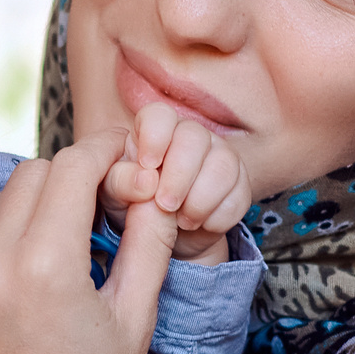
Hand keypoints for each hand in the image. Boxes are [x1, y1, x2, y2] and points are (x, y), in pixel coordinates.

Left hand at [0, 132, 174, 353]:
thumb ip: (147, 242)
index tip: (118, 163)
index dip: (101, 156)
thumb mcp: (134, 323)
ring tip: (56, 251)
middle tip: (95, 207)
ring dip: (26, 213)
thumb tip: (154, 186)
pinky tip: (16, 285)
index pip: (69, 167)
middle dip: (66, 182)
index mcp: (45, 267)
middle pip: (27, 177)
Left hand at [101, 103, 251, 263]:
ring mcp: (218, 157)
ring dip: (201, 198)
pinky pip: (240, 193)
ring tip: (182, 221)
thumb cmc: (133, 206)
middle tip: (164, 205)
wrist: (163, 238)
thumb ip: (120, 181)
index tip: (148, 165)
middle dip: (179, 175)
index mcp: (154, 131)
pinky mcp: (239, 184)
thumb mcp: (114, 195)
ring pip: (224, 163)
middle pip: (195, 137)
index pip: (159, 115)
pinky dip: (219, 216)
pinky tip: (200, 225)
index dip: (155, 137)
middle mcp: (189, 136)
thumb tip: (144, 178)